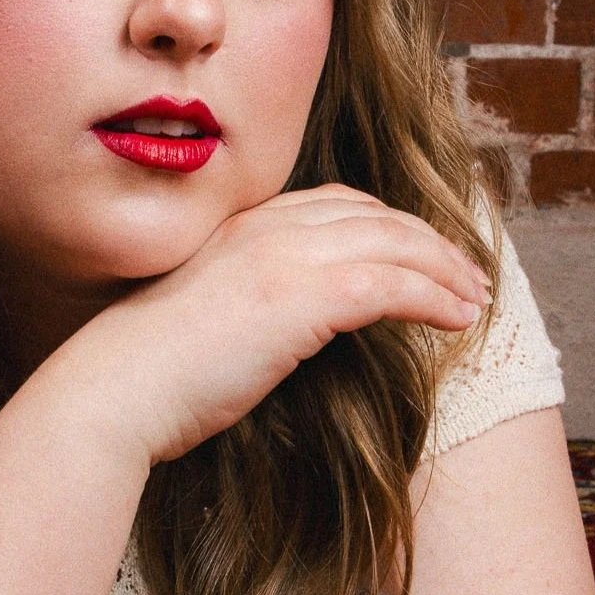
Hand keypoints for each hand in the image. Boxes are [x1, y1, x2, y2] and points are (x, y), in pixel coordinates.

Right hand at [46, 182, 494, 465]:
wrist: (117, 389)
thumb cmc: (149, 376)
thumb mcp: (203, 320)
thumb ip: (247, 304)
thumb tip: (281, 329)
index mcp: (240, 227)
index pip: (336, 205)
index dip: (389, 225)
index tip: (422, 254)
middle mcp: (266, 226)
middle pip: (376, 216)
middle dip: (431, 242)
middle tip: (469, 275)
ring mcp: (284, 255)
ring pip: (395, 244)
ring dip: (447, 269)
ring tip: (477, 299)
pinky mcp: (303, 295)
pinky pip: (392, 284)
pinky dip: (435, 296)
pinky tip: (459, 319)